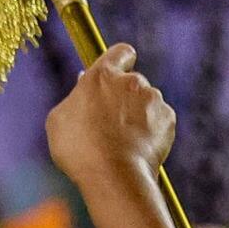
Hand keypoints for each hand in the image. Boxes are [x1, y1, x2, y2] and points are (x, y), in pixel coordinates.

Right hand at [45, 43, 175, 187]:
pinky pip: (160, 119)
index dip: (120, 60)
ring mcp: (153, 99)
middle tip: (112, 120)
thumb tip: (85, 85)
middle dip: (125, 96)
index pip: (120, 52)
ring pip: (147, 101)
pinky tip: (139, 145)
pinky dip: (153, 129)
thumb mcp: (60, 119)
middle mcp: (131, 82)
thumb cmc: (79, 149)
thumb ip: (76, 97)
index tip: (118, 68)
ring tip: (124, 139)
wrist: (114, 175)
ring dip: (139, 113)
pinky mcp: (168, 118)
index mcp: (102, 76)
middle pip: (132, 82)